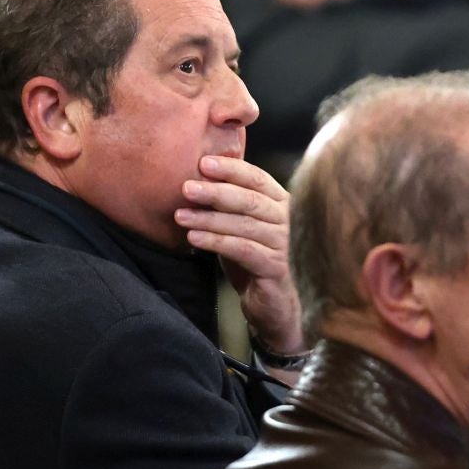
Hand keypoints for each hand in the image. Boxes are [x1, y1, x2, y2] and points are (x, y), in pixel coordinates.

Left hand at [176, 156, 303, 356]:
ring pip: (244, 224)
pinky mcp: (277, 268)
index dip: (231, 169)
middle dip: (215, 192)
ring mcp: (285, 244)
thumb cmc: (253, 259)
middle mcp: (287, 220)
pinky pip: (243, 249)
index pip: (258, 178)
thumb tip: (197, 175)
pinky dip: (216, 242)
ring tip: (181, 216)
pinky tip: (193, 239)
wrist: (272, 306)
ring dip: (209, 219)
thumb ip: (229, 203)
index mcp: (281, 203)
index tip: (203, 163)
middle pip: (250, 200)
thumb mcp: (240, 226)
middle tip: (187, 188)